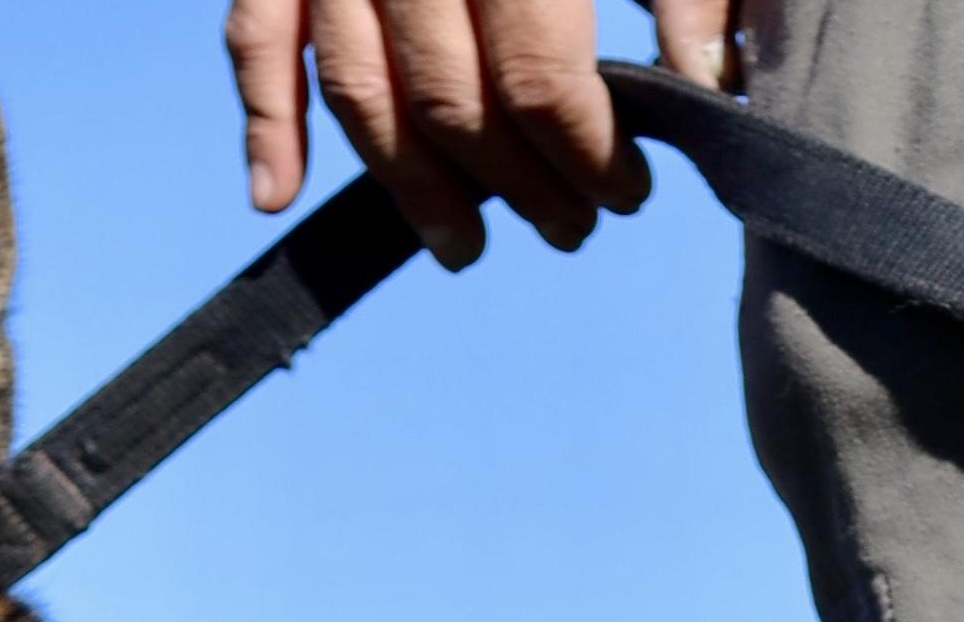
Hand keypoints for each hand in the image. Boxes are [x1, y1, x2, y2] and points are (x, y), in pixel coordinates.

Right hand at [224, 0, 739, 265]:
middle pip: (451, 100)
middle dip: (514, 184)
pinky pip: (256, 34)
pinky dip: (265, 119)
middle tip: (568, 226)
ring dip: (411, 188)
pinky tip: (278, 194)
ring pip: (362, 93)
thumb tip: (707, 82)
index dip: (583, 153)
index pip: (537, 74)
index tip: (625, 190)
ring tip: (466, 245)